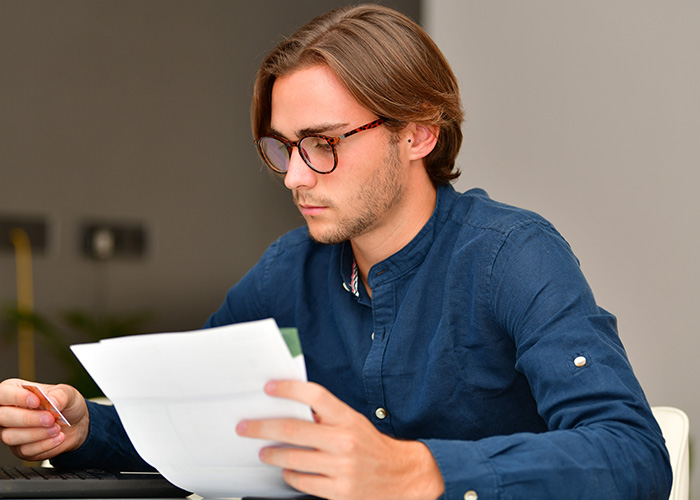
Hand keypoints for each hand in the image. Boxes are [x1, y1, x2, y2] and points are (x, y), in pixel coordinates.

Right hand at [0, 379, 89, 460]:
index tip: (36, 401)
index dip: (16, 397)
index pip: (3, 393)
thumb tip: (52, 401)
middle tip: (50, 418)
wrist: (76, 424)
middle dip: (27, 418)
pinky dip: (44, 444)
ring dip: (36, 434)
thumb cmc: (65, 405)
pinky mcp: (19, 448)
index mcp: (15, 390)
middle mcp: (8, 411)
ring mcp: (11, 431)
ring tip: (57, 428)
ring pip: (10, 436)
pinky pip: (24, 450)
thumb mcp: (68, 393)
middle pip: (3, 416)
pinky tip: (57, 437)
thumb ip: (60, 395)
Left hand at [236, 380, 443, 499]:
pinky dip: (289, 475)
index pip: (315, 396)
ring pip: (292, 459)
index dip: (289, 389)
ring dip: (271, 455)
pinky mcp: (338, 491)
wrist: (402, 476)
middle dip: (262, 427)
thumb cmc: (372, 446)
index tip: (269, 387)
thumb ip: (327, 416)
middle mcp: (344, 441)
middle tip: (245, 427)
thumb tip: (291, 406)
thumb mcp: (353, 422)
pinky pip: (302, 482)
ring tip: (262, 452)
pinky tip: (286, 470)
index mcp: (348, 418)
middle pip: (293, 430)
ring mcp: (341, 468)